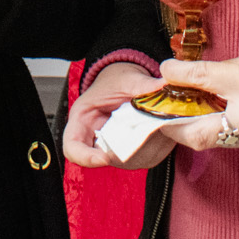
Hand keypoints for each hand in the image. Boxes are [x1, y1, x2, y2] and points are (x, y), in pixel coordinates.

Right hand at [63, 62, 178, 170]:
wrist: (125, 87)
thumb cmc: (115, 83)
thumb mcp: (125, 79)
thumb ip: (142, 84)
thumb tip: (164, 85)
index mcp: (83, 121)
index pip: (73, 147)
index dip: (85, 157)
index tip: (103, 158)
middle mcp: (97, 142)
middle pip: (109, 157)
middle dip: (133, 143)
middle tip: (152, 125)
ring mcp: (117, 154)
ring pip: (134, 159)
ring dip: (152, 142)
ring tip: (161, 120)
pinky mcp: (137, 157)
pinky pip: (151, 156)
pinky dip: (162, 143)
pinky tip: (165, 126)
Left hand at [148, 45, 238, 156]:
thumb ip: (220, 72)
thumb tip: (187, 77)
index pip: (201, 79)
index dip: (177, 75)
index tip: (166, 71)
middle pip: (198, 133)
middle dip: (174, 127)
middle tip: (163, 116)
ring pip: (215, 141)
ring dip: (199, 128)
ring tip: (190, 115)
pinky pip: (235, 144)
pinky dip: (224, 132)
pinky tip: (223, 120)